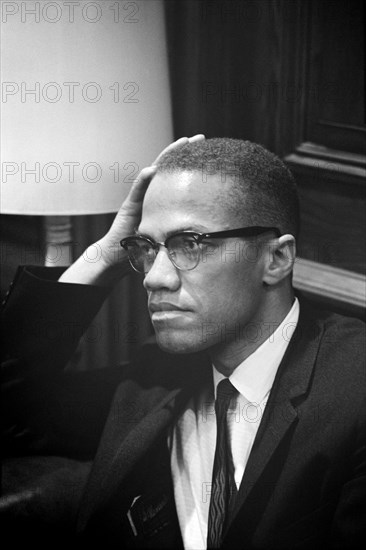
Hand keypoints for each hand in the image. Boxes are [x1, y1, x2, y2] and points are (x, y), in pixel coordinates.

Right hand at [59, 134, 204, 284]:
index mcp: (161, 198)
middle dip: (183, 151)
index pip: (177, 175)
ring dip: (166, 157)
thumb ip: (182, 227)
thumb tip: (207, 231)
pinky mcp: (128, 206)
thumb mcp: (170, 234)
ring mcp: (139, 197)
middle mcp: (150, 193)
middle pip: (168, 167)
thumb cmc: (145, 247)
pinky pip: (137, 189)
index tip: (207, 151)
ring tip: (181, 143)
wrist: (119, 256)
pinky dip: (144, 178)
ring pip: (153, 171)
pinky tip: (152, 169)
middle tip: (199, 138)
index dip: (191, 163)